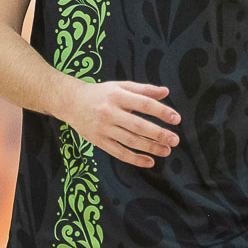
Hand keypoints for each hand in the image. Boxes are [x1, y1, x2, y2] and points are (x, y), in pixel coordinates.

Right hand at [63, 80, 180, 167]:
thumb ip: (144, 89)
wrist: (71, 102)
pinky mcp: (99, 141)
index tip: (176, 118)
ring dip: (150, 147)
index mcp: (117, 95)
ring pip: (130, 141)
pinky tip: (149, 161)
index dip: (161, 111)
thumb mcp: (120, 86)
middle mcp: (110, 112)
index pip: (143, 104)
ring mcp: (103, 128)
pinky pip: (119, 152)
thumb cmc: (101, 93)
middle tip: (175, 140)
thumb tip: (166, 92)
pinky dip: (135, 159)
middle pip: (138, 125)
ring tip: (166, 150)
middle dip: (158, 134)